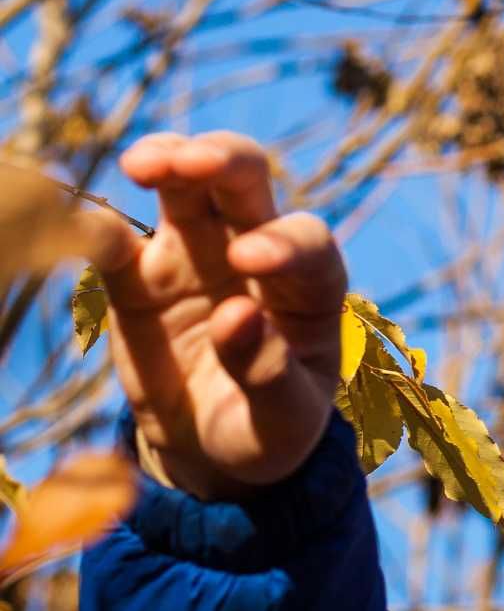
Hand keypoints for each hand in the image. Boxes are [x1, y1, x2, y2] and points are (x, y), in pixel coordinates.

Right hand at [98, 132, 346, 495]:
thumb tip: (238, 319)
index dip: (282, 242)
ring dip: (166, 160)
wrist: (213, 450)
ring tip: (142, 165)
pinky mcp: (140, 278)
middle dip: (224, 160)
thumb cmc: (267, 429)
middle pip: (247, 184)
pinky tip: (85, 227)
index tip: (250, 260)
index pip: (306, 243)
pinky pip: (117, 242)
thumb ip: (270, 376)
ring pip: (185, 187)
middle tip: (193, 163)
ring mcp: (196, 256)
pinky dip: (99, 228)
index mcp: (310, 286)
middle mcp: (255, 252)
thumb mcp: (282, 423)